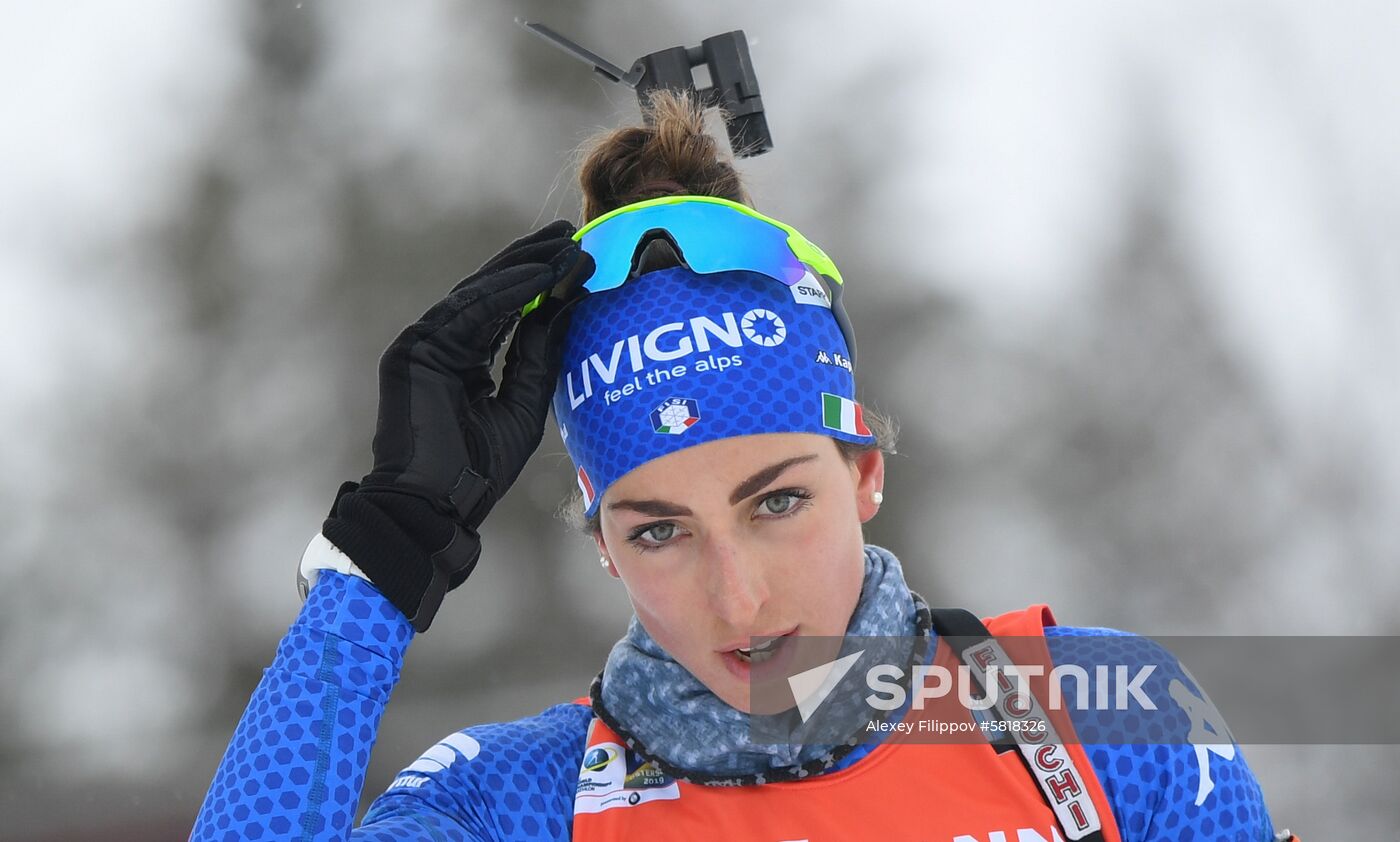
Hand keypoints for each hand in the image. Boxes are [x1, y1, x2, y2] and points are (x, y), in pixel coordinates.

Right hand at [321, 220, 590, 630]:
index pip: (502, 312)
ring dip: (525, 267)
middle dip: (532, 261)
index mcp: (460, 362)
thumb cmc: (477, 472)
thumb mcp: (522, 405)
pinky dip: (509, 290)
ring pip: (481, 293)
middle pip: (490, 292)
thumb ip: (537, 356)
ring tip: (563, 246)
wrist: (437, 508)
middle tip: (569, 235)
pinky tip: (541, 273)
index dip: (538, 285)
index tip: (576, 261)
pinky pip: (471, 311)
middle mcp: (439, 346)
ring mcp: (422, 345)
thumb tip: (565, 309)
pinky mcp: (416, 349)